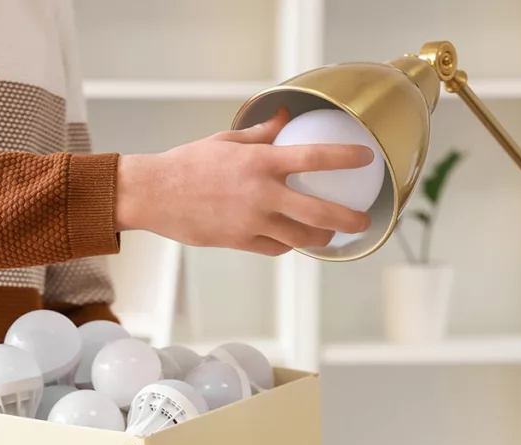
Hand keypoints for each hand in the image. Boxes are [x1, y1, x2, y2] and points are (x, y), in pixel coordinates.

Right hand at [114, 107, 373, 255]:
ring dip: (320, 239)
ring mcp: (250, 221)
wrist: (154, 194)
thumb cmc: (187, 164)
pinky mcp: (238, 241)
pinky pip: (275, 248)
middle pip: (318, 212)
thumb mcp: (226, 140)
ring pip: (300, 239)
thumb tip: (284, 119)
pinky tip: (293, 241)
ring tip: (329, 236)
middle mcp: (260, 194)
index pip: (313, 157)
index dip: (344, 158)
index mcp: (259, 162)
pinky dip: (288, 245)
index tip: (366, 158)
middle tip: (362, 221)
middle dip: (346, 220)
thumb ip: (261, 134)